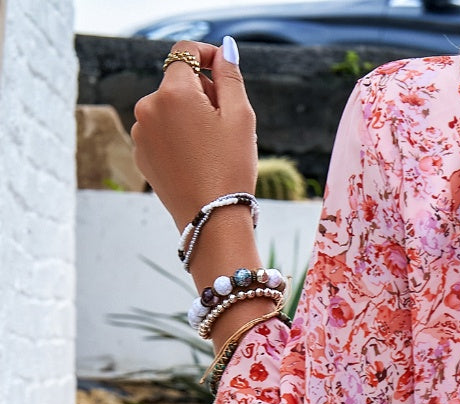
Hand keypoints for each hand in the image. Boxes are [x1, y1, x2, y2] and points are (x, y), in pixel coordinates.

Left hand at [131, 40, 256, 232]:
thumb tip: (224, 49)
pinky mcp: (141, 154)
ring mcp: (141, 132)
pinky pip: (161, 133)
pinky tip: (197, 161)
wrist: (211, 221)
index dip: (207, 54)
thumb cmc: (230, 170)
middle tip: (226, 125)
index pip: (185, 51)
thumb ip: (230, 75)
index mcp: (173, 92)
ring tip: (212, 148)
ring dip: (190, 117)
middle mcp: (149, 106)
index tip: (223, 70)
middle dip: (202, 93)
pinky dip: (178, 137)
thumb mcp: (240, 118)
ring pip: (169, 109)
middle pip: (178, 82)